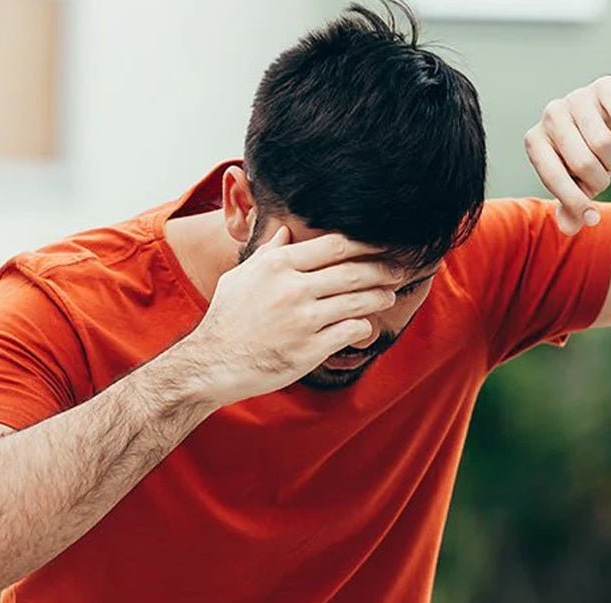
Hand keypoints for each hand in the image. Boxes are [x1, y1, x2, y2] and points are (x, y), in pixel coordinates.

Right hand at [178, 227, 400, 404]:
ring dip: (379, 297)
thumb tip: (285, 231)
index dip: (364, 245)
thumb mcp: (241, 277)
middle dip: (381, 269)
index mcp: (277, 266)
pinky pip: (350, 331)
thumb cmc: (226, 319)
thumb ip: (267, 253)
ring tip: (389, 295)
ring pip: (357, 301)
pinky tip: (367, 325)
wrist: (212, 363)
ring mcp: (303, 320)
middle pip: (352, 271)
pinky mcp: (309, 349)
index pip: (333, 246)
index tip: (380, 246)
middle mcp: (293, 289)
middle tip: (398, 270)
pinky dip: (364, 327)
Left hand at [524, 75, 610, 234]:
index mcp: (535, 141)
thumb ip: (571, 208)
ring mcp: (577, 96)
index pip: (553, 176)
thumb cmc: (586, 160)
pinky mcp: (605, 85)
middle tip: (603, 176)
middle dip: (600, 179)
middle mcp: (550, 114)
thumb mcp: (576, 186)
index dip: (575, 201)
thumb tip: (570, 228)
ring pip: (604, 143)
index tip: (591, 217)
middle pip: (583, 163)